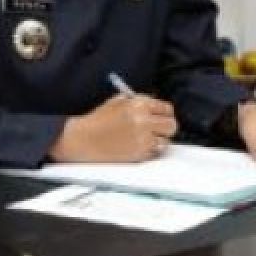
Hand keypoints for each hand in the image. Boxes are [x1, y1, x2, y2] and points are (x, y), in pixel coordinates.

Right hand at [49, 95, 177, 162]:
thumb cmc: (98, 120)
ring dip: (158, 141)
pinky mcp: (139, 154)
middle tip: (159, 130)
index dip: (165, 114)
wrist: (84, 139)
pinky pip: (154, 153)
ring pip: (165, 141)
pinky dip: (149, 151)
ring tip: (144, 139)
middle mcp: (144, 120)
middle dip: (166, 127)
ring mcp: (143, 138)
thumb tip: (157, 107)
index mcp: (139, 104)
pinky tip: (136, 146)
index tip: (163, 117)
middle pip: (171, 125)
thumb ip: (139, 102)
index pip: (167, 109)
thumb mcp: (118, 102)